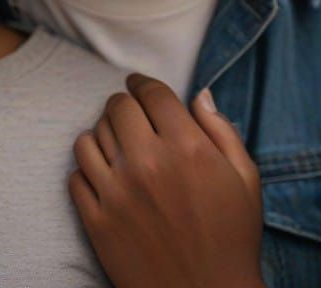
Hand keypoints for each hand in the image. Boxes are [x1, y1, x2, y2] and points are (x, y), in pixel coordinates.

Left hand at [70, 74, 264, 287]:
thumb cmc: (233, 238)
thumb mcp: (245, 179)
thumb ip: (221, 130)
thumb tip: (199, 93)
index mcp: (187, 147)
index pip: (151, 93)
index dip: (142, 83)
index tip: (138, 84)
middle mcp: (147, 163)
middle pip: (117, 108)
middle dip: (123, 104)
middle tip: (128, 112)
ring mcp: (117, 193)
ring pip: (90, 137)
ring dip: (102, 134)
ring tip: (115, 143)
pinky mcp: (96, 221)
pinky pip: (75, 176)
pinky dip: (87, 169)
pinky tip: (104, 175)